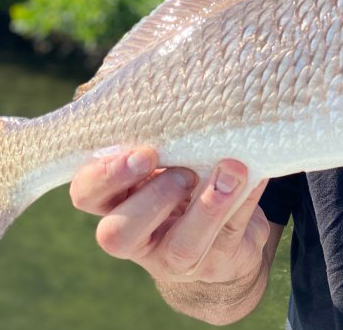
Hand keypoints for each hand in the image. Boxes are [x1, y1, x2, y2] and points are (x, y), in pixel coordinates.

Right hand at [69, 149, 269, 283]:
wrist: (227, 232)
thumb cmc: (186, 175)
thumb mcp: (166, 153)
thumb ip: (160, 130)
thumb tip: (175, 79)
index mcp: (114, 201)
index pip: (86, 194)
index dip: (105, 176)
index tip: (142, 151)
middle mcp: (136, 237)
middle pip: (115, 235)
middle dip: (150, 200)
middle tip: (183, 172)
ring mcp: (174, 258)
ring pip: (180, 248)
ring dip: (207, 207)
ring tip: (230, 171)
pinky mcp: (215, 263)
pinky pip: (230, 235)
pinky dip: (246, 200)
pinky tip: (256, 174)